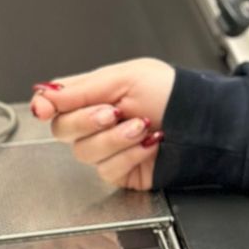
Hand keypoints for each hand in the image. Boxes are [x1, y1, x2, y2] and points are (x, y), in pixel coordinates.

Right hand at [29, 58, 175, 193]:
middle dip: (86, 121)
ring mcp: (108, 147)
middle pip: (62, 129)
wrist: (205, 121)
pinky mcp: (121, 170)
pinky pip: (107, 169)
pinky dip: (130, 155)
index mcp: (96, 93)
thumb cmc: (174, 92)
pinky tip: (149, 144)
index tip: (44, 109)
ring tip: (142, 126)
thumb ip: (82, 89)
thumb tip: (43, 95)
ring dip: (114, 139)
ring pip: (84, 152)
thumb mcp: (128, 78)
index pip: (57, 102)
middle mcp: (97, 121)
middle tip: (113, 112)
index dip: (46, 106)